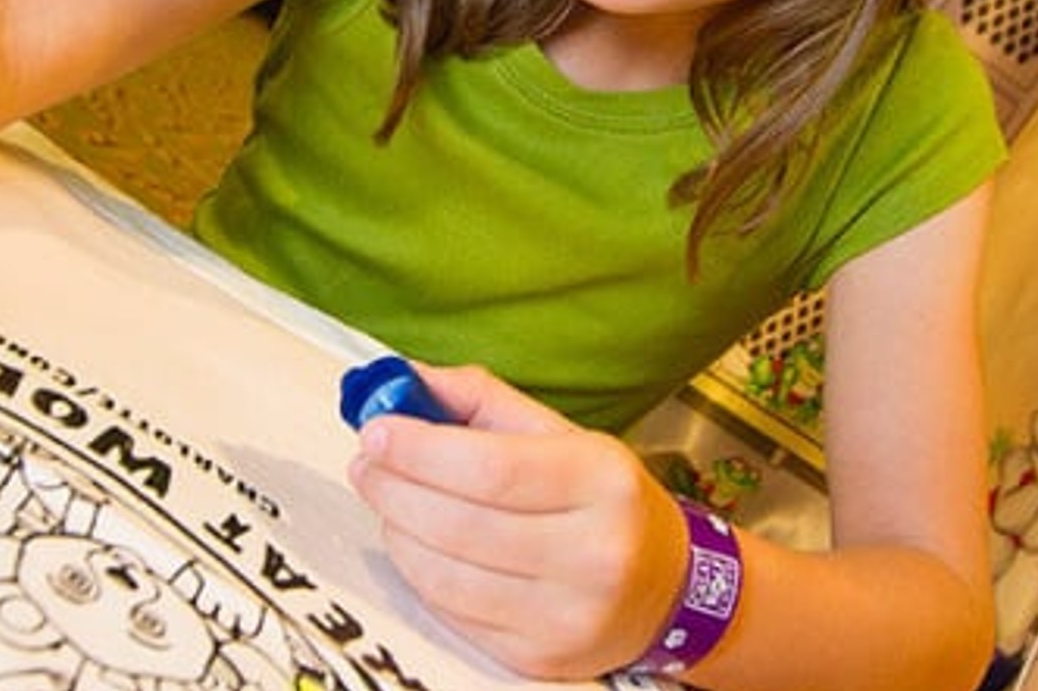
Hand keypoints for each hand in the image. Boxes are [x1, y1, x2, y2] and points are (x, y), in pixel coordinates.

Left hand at [345, 362, 689, 679]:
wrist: (670, 590)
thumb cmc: (607, 504)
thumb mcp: (563, 436)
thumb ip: (482, 402)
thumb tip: (405, 381)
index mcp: (603, 481)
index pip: (489, 467)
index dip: (418, 450)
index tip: (377, 431)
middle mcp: (594, 552)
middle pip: (458, 523)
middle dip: (393, 488)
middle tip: (368, 464)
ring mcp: (566, 614)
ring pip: (444, 575)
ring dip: (398, 531)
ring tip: (389, 502)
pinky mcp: (538, 657)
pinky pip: (451, 613)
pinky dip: (419, 574)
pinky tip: (417, 545)